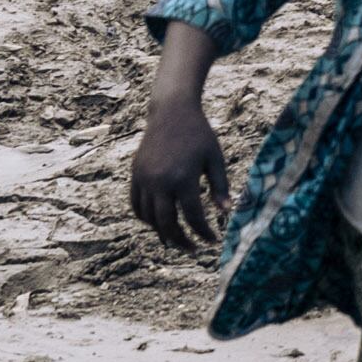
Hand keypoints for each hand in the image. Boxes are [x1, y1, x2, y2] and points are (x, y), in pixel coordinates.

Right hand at [129, 93, 229, 254]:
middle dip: (180, 240)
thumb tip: (227, 212)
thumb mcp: (215, 159)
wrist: (171, 112)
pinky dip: (145, 218)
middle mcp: (160, 182)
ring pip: (148, 217)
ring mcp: (144, 179)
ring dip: (161, 232)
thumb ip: (220, 187)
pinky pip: (136, 205)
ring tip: (176, 239)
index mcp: (183, 178)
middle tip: (193, 249)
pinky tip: (158, 223)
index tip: (213, 240)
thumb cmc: (199, 134)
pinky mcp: (135, 175)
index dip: (203, 232)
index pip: (193, 216)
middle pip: (167, 223)